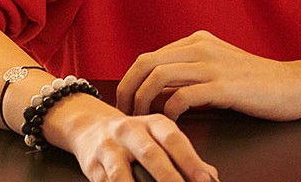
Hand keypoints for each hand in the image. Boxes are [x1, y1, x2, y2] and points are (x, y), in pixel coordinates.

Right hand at [42, 94, 218, 181]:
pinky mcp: (92, 167)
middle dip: (168, 178)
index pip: (174, 140)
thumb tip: (210, 176)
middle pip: (150, 155)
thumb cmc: (134, 137)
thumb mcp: (159, 137)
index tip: (206, 180)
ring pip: (122, 174)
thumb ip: (184, 156)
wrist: (90, 127)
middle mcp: (130, 132)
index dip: (191, 161)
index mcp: (153, 124)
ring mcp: (109, 149)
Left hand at [117, 30, 300, 121]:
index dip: (130, 82)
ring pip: (158, 76)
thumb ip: (190, 74)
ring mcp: (212, 65)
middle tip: (125, 115)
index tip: (126, 104)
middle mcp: (201, 47)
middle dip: (128, 90)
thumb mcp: (218, 69)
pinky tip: (170, 123)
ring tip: (142, 121)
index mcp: (197, 41)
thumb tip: (158, 93)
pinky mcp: (224, 86)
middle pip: (146, 63)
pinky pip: (182, 96)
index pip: (148, 57)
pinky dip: (168, 111)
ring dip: (143, 101)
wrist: (294, 85)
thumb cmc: (257, 84)